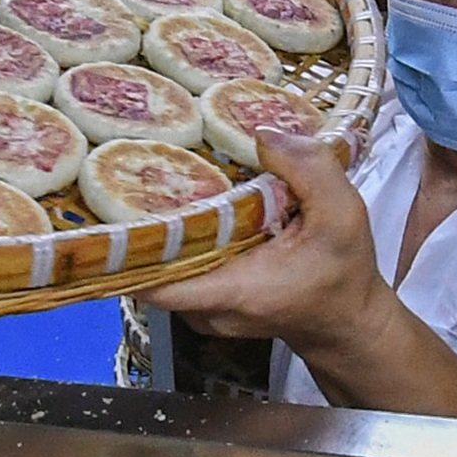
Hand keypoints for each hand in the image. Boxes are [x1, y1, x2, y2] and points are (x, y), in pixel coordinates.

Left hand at [146, 130, 382, 349]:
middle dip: (139, 219)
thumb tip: (262, 134)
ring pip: (161, 263)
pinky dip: (180, 236)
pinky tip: (188, 202)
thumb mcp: (343, 215)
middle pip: (149, 263)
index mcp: (232, 291)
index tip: (109, 206)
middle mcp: (206, 307)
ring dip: (160, 226)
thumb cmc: (344, 276)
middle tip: (135, 169)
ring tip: (157, 178)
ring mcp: (202, 308)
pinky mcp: (205, 300)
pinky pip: (177, 266)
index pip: (154, 280)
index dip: (125, 244)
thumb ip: (310, 170)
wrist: (347, 321)